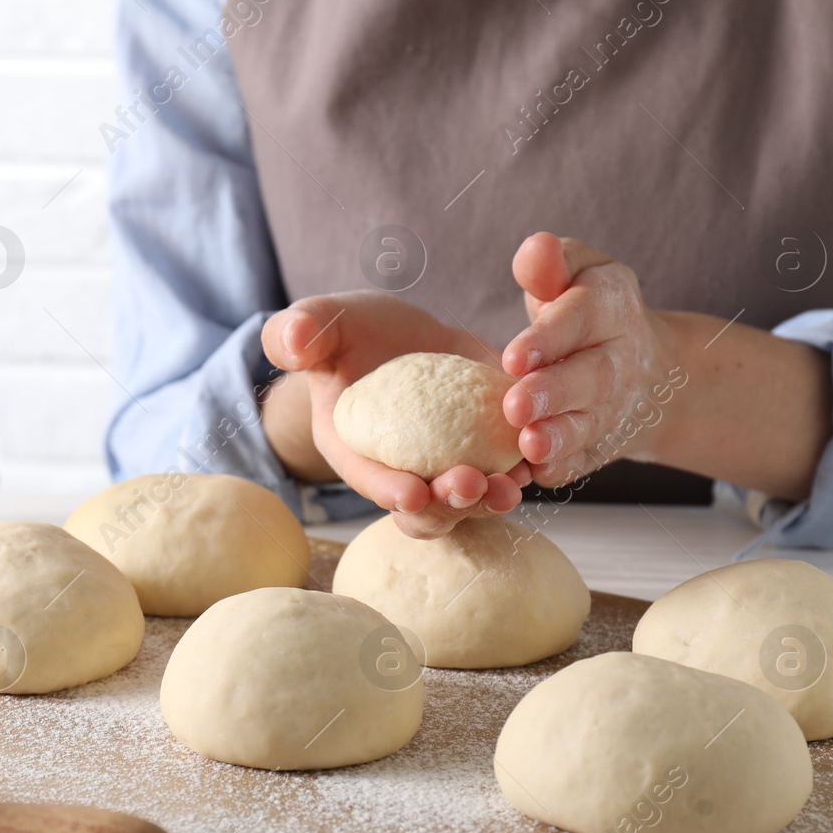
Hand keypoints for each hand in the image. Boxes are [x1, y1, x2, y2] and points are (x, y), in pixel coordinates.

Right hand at [260, 291, 528, 537]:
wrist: (385, 335)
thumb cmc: (339, 334)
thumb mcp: (314, 325)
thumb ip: (296, 333)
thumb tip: (292, 342)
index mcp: (353, 448)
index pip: (369, 478)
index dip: (388, 490)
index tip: (411, 494)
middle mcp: (401, 467)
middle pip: (425, 507)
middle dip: (449, 505)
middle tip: (471, 485)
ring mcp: (445, 459)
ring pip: (470, 499)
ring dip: (492, 498)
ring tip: (514, 483)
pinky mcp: (482, 440)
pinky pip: (504, 463)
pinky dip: (522, 464)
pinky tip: (540, 451)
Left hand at [500, 233, 678, 486]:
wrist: (646, 369)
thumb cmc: (585, 309)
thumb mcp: (577, 273)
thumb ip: (552, 264)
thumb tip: (536, 249)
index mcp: (611, 307)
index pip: (580, 318)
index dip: (549, 337)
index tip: (513, 355)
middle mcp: (620, 359)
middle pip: (590, 377)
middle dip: (553, 393)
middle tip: (515, 405)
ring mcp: (613, 407)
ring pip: (589, 425)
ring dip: (560, 438)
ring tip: (528, 445)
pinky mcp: (601, 445)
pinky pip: (584, 461)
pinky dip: (562, 469)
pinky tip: (535, 474)